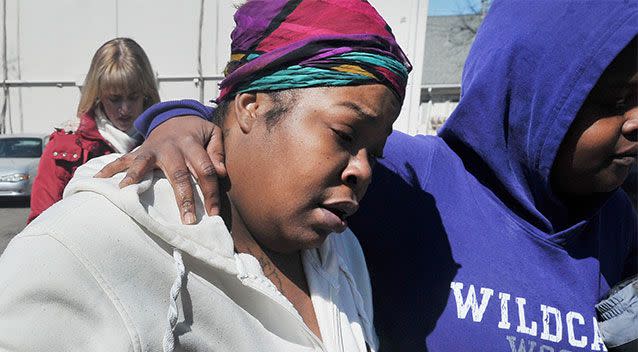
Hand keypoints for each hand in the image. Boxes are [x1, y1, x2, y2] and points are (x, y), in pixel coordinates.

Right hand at [95, 115, 225, 223]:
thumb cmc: (196, 133)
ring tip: (127, 193)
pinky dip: (109, 169)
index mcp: (192, 143)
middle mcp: (171, 146)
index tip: (213, 214)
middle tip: (188, 220)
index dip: (211, 192)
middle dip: (184, 198)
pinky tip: (98, 180)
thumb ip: (217, 151)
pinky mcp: (138, 152)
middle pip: (178, 174)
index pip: (205, 170)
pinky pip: (122, 160)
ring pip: (144, 165)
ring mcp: (151, 149)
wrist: (174, 117)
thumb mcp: (212, 134)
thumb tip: (221, 172)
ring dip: (135, 179)